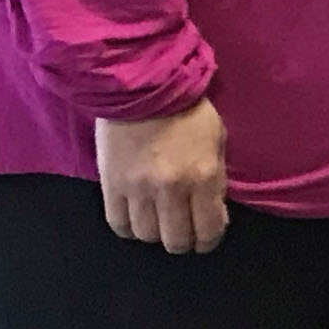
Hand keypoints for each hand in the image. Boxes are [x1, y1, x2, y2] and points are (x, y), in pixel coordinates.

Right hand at [94, 101, 228, 254]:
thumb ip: (216, 180)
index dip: (208, 241)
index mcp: (202, 177)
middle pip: (175, 240)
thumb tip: (214, 213)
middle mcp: (170, 189)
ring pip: (146, 236)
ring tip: (158, 223)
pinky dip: (128, 228)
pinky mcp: (111, 184)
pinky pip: (117, 223)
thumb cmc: (187, 111)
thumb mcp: (217, 141)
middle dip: (182, 241)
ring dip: (155, 234)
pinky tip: (136, 218)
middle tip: (183, 232)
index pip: (208, 230)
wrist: (142, 86)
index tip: (206, 238)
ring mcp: (137, 188)